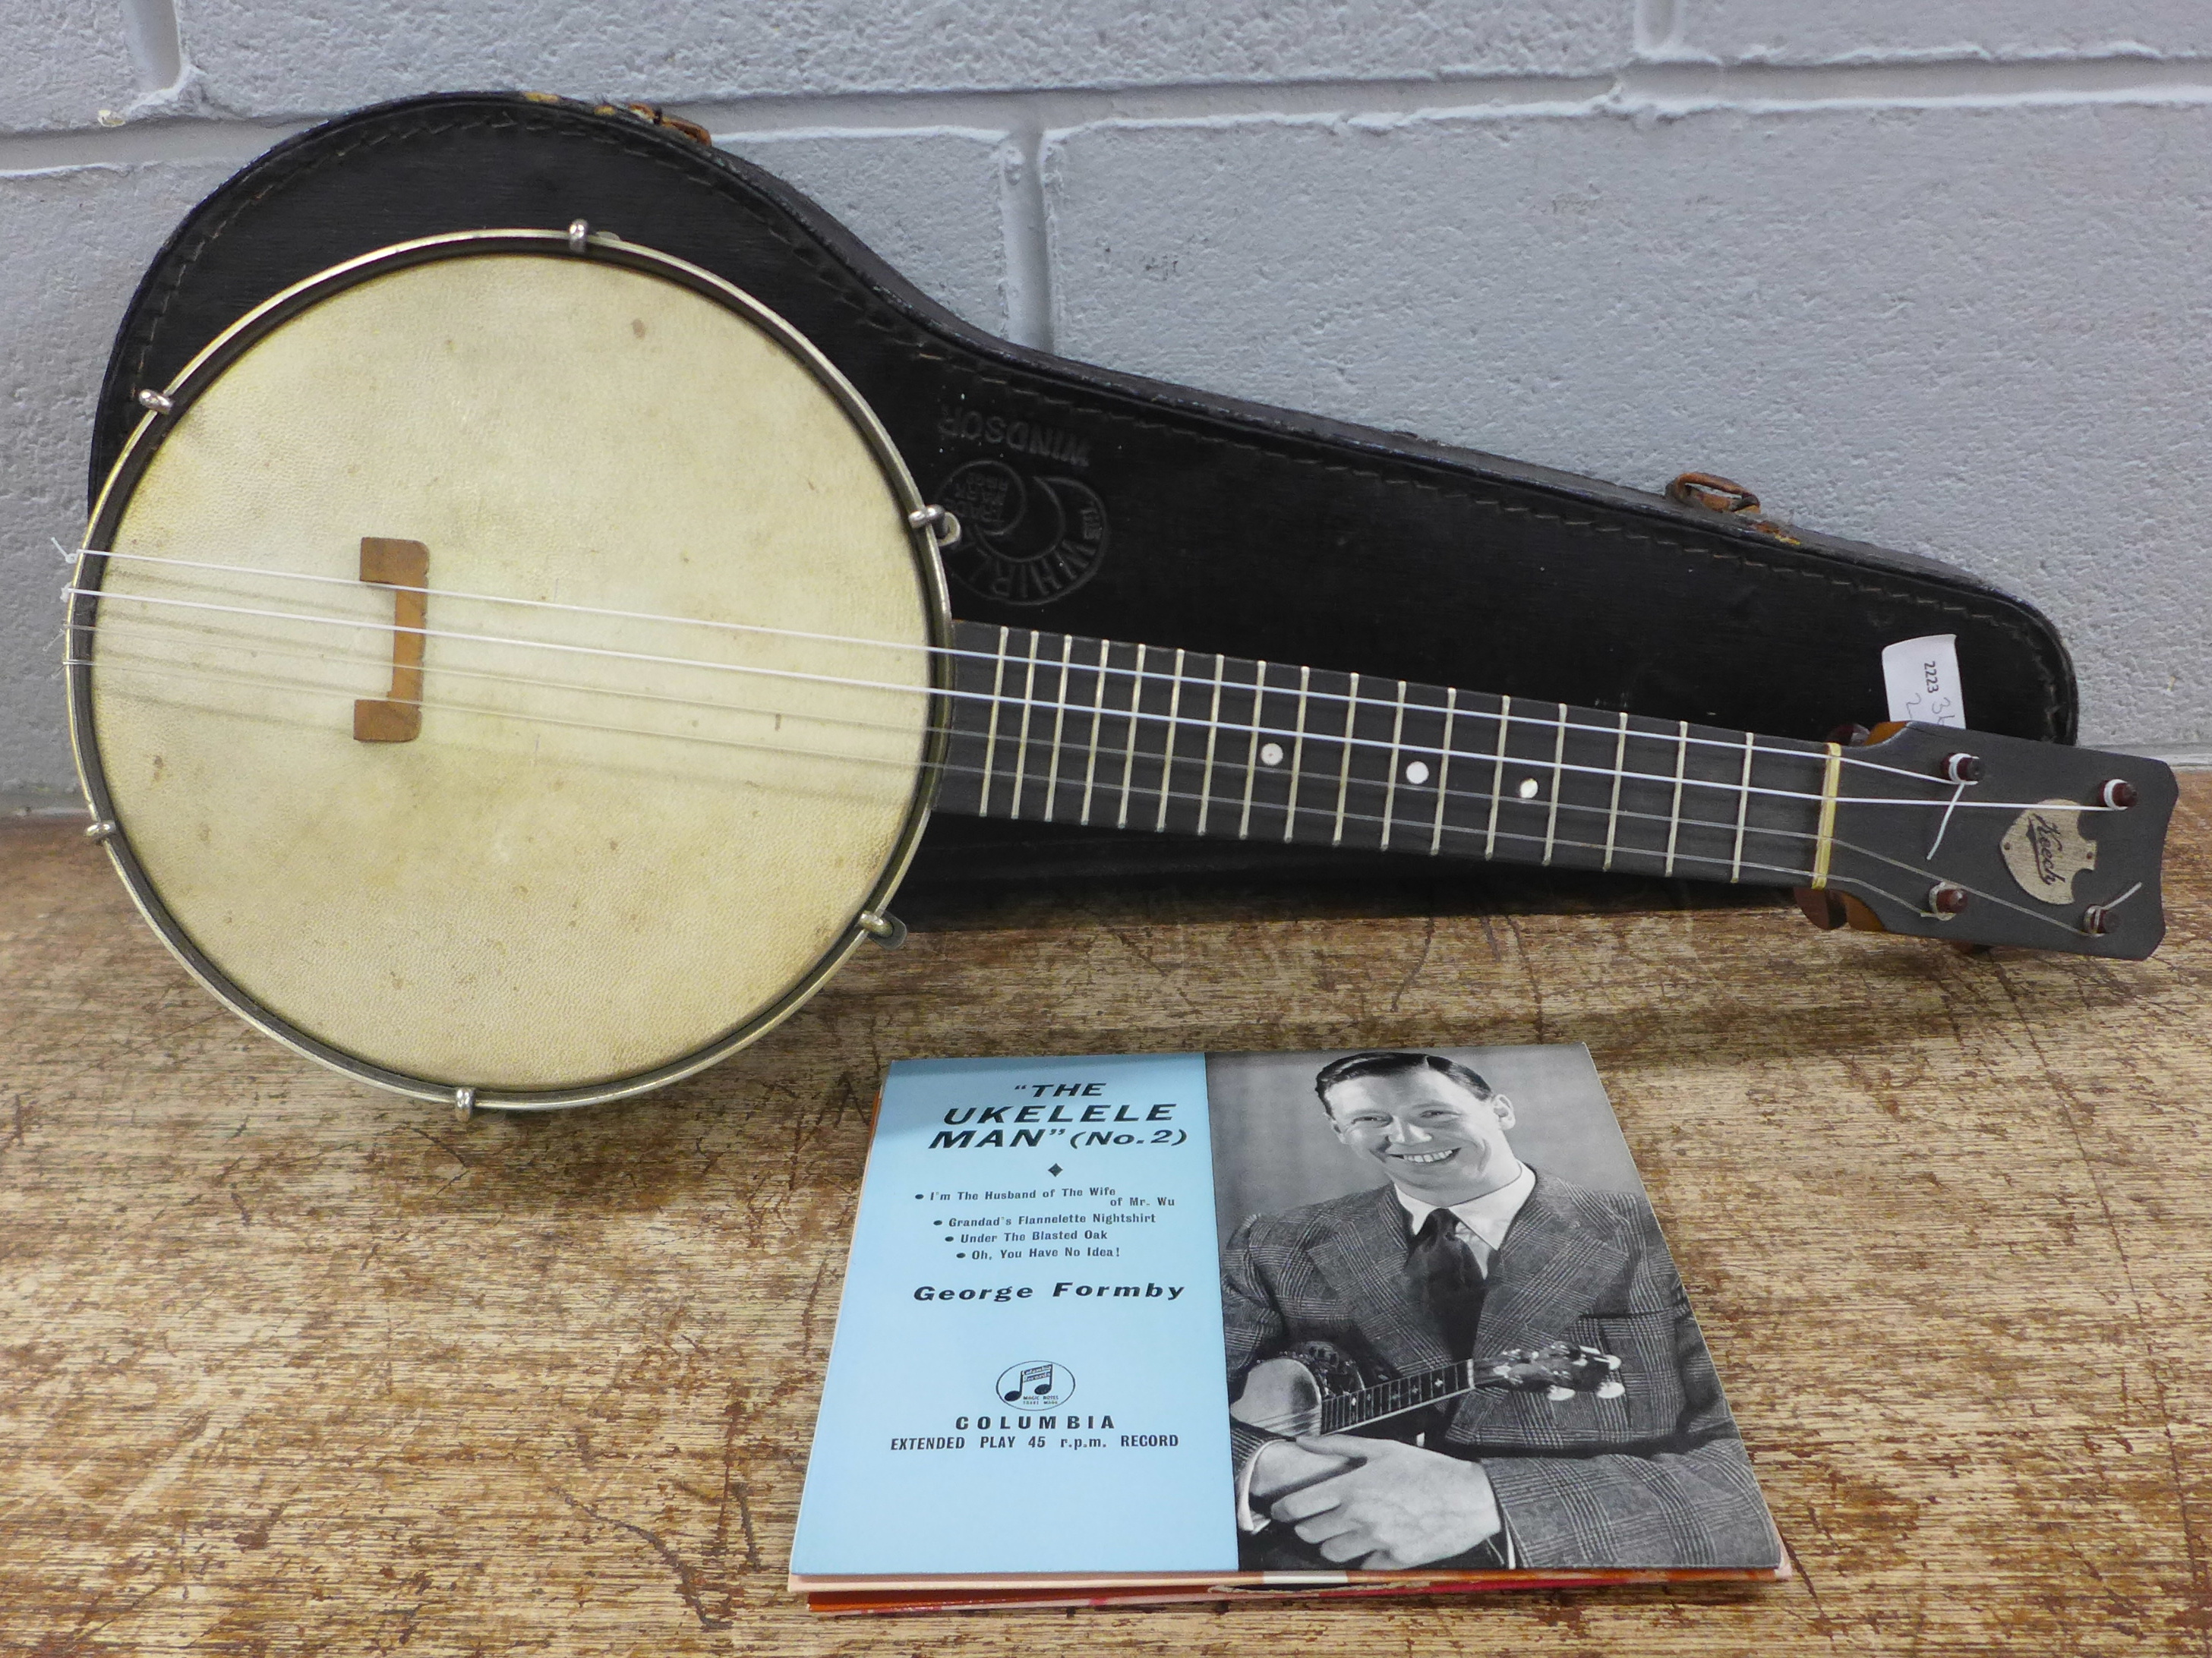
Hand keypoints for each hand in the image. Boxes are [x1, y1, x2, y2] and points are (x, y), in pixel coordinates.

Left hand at [1266, 1435, 1501, 1568]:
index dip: (1281, 1509)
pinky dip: (1358, 1558)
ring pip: (1331, 1553)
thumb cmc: (1425, 1469)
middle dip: (1304, 1527)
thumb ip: (1337, 1445)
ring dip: (1328, 1544)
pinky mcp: (1393, 1560)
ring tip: (1336, 1533)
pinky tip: (1365, 1544)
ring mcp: (1376, 1540)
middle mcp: (1359, 1516)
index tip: (1279, 1510)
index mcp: (1352, 1487)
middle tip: (1309, 1520)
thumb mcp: (1381, 1448)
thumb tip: (1304, 1440)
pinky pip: (1361, 1566)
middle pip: (1309, 1533)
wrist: (1467, 1497)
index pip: (1298, 1506)